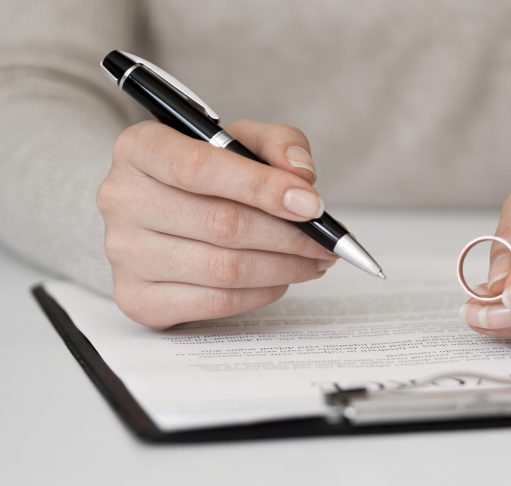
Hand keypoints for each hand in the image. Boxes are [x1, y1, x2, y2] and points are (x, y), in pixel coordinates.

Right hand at [97, 120, 336, 328]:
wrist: (162, 210)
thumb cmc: (208, 173)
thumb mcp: (242, 140)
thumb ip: (278, 145)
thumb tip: (302, 178)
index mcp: (140, 148)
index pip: (199, 168)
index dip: (263, 188)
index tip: (312, 204)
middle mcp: (121, 199)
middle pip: (222, 224)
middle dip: (290, 236)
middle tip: (328, 242)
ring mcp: (124, 253)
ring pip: (225, 269)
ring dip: (285, 268)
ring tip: (314, 260)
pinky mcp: (137, 298)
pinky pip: (216, 303)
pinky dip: (262, 293)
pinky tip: (281, 279)